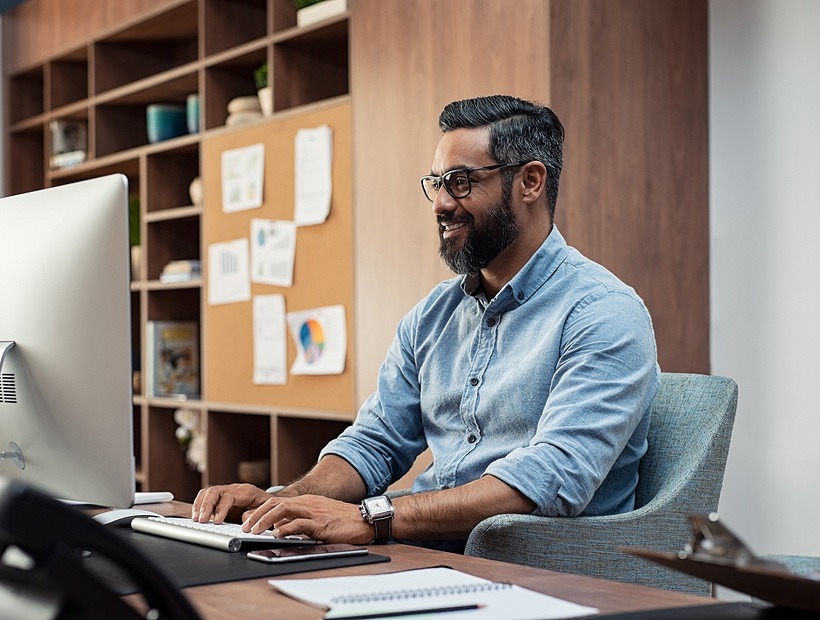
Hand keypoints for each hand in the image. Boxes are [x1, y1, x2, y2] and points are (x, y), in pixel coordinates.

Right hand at [192, 483, 272, 523]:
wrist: (271, 502)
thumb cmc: (268, 507)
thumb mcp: (266, 511)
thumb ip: (255, 515)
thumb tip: (244, 520)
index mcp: (246, 491)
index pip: (229, 496)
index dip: (221, 508)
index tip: (216, 521)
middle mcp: (234, 488)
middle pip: (215, 491)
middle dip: (206, 506)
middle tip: (201, 521)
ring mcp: (227, 491)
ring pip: (208, 492)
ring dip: (200, 505)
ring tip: (196, 519)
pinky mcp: (221, 497)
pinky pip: (206, 496)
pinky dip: (199, 505)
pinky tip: (197, 515)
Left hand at [242, 494, 372, 544]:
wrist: (365, 519)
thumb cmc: (344, 520)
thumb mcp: (319, 517)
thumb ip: (300, 521)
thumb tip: (280, 529)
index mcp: (306, 502)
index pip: (277, 502)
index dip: (260, 511)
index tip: (247, 521)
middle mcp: (308, 503)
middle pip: (276, 504)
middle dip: (257, 515)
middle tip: (245, 527)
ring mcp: (314, 512)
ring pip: (283, 510)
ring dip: (266, 520)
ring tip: (254, 530)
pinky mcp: (321, 524)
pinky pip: (300, 523)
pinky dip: (286, 528)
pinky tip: (277, 535)